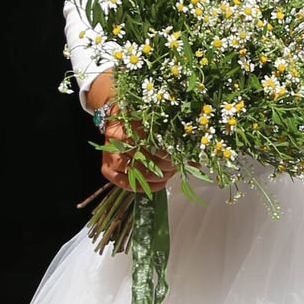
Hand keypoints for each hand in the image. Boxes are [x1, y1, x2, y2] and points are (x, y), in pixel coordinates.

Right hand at [86, 73, 175, 192]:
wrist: (114, 117)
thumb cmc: (140, 117)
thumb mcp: (153, 117)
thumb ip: (171, 131)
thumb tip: (196, 150)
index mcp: (129, 123)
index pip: (152, 142)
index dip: (169, 151)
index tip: (181, 153)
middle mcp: (117, 140)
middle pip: (146, 157)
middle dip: (167, 164)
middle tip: (178, 165)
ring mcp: (110, 156)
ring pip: (138, 171)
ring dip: (159, 176)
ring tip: (172, 173)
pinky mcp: (106, 170)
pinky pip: (127, 184)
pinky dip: (147, 186)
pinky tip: (161, 183)